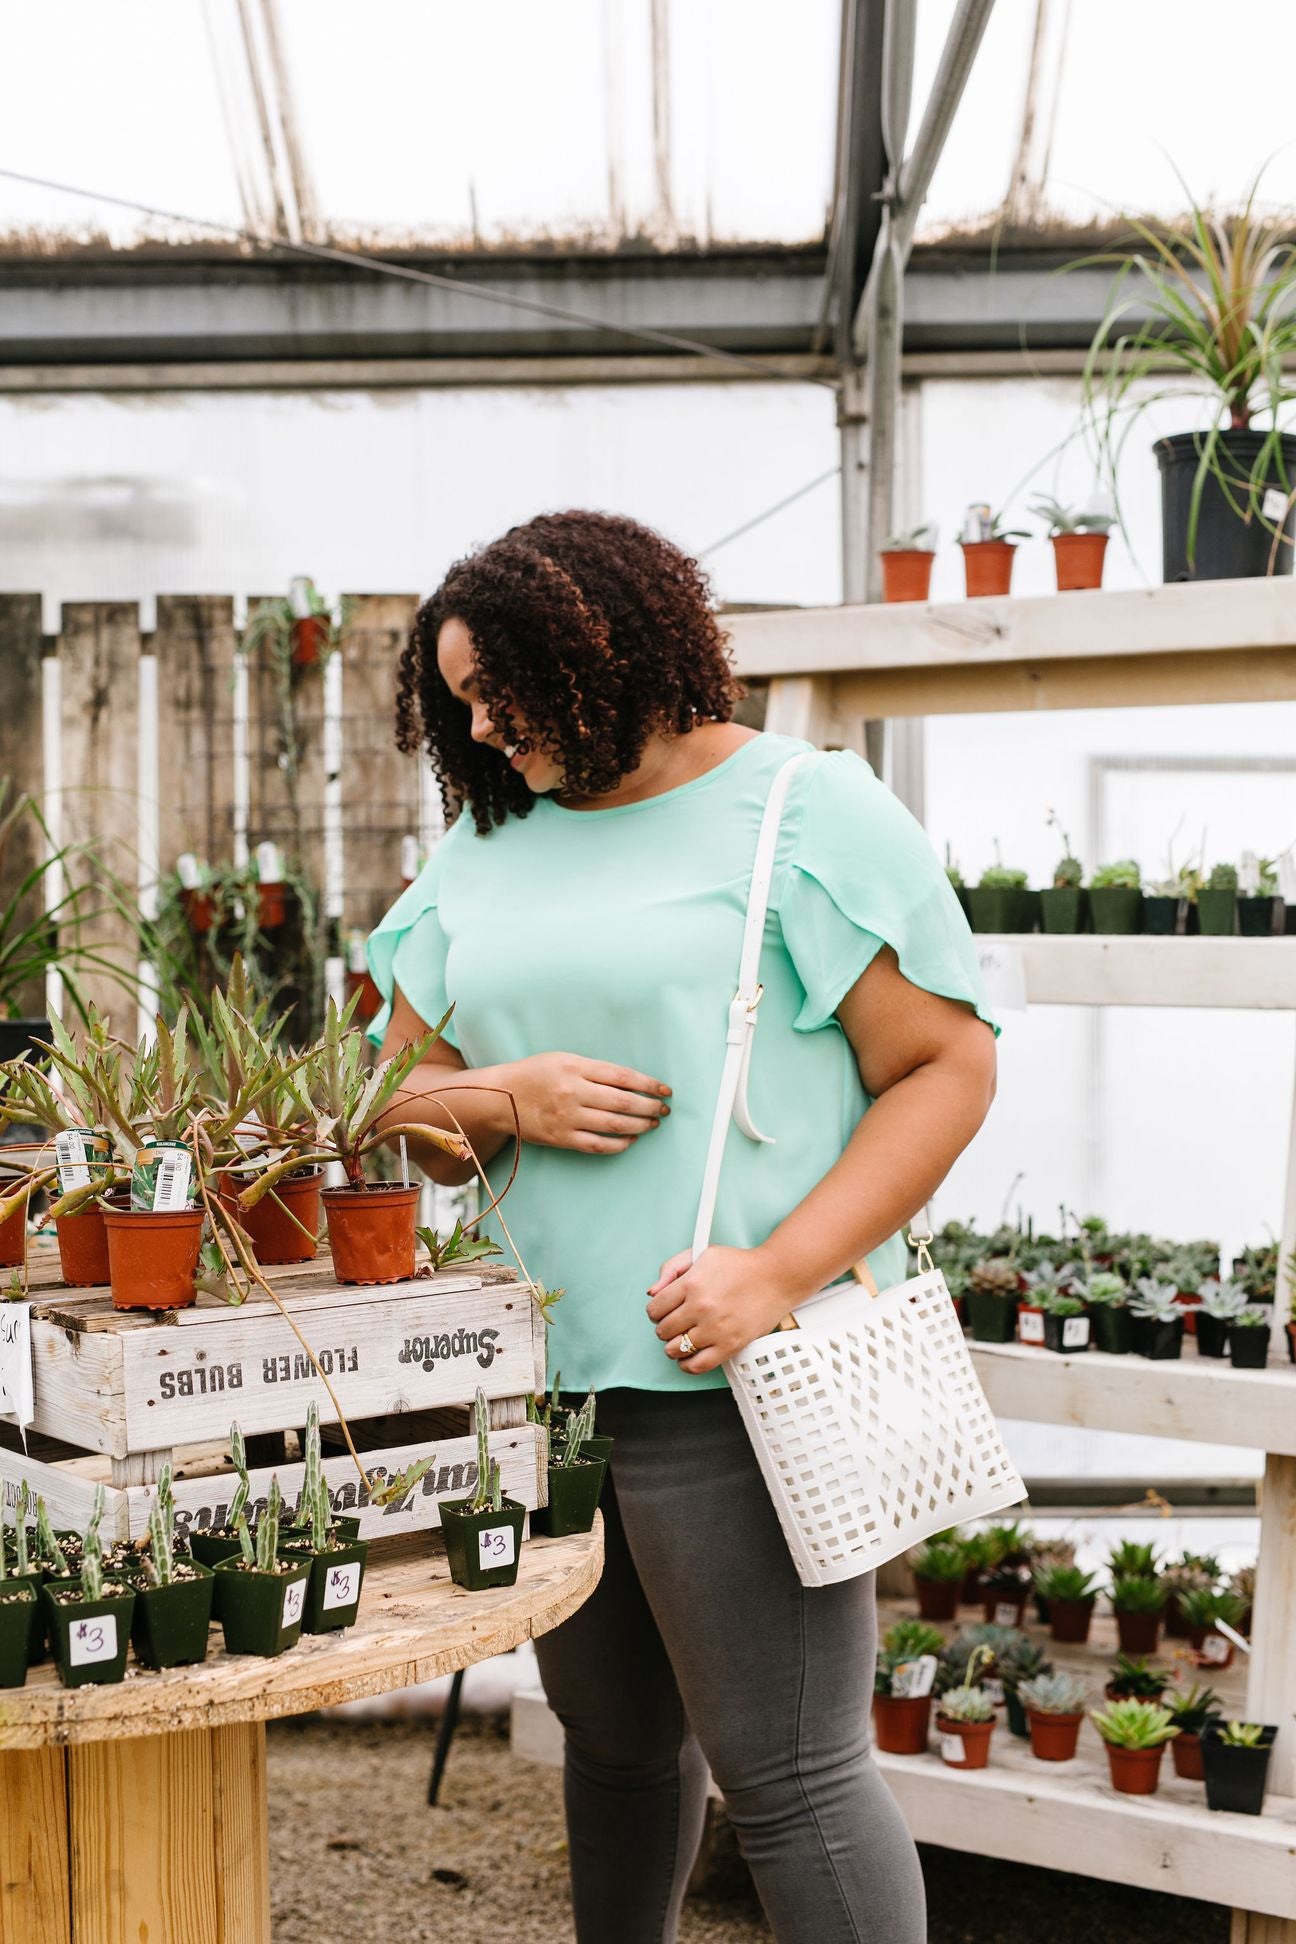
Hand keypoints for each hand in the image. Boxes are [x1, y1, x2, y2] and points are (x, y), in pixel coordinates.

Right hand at [500, 1052, 669, 1154]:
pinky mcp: (561, 1138)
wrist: (500, 1097)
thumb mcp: (564, 1059)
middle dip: (649, 1106)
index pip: (622, 1076)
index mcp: (575, 1067)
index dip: (648, 1084)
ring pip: (614, 1124)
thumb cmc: (536, 1074)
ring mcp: (567, 1117)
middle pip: (623, 1101)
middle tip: (664, 1109)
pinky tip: (631, 1139)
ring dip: (639, 1125)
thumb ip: (594, 1069)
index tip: (664, 1089)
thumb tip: (631, 1081)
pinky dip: (619, 1144)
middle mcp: (572, 1091)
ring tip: (652, 1123)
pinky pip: (597, 1144)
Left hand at [646, 1244, 794, 1373]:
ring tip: (683, 1338)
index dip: (656, 1311)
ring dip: (674, 1346)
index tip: (663, 1312)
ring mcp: (715, 1328)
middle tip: (676, 1323)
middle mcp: (701, 1307)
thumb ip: (671, 1268)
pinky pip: (697, 1366)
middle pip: (663, 1330)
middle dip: (665, 1327)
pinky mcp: (730, 1345)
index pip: (654, 1308)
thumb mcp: (702, 1253)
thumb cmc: (740, 1265)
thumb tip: (652, 1293)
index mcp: (691, 1283)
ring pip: (675, 1349)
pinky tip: (688, 1356)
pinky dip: (687, 1365)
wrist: (776, 1277)